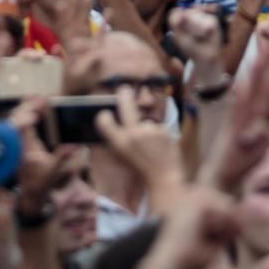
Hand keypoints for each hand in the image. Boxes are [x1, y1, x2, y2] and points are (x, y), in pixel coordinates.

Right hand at [94, 82, 188, 197]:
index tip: (106, 113)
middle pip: (125, 102)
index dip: (104, 116)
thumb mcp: (124, 155)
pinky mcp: (163, 129)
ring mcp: (149, 130)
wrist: (164, 178)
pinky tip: (160, 146)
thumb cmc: (142, 169)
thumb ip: (119, 138)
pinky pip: (157, 127)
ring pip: (145, 120)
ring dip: (146, 128)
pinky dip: (158, 134)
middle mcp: (133, 133)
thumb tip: (114, 118)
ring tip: (151, 145)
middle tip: (124, 90)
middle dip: (124, 94)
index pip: (104, 120)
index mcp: (119, 142)